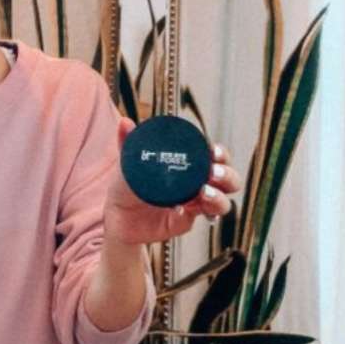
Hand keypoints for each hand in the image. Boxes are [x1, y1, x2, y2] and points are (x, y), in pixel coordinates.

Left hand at [104, 117, 242, 244]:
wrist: (117, 216)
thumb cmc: (127, 185)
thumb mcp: (128, 161)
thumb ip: (128, 141)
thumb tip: (125, 122)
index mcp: (189, 165)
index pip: (215, 156)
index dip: (221, 153)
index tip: (214, 151)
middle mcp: (198, 183)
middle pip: (228, 179)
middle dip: (228, 175)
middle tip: (214, 173)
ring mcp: (195, 204)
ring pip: (222, 202)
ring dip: (219, 197)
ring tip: (204, 192)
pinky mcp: (187, 221)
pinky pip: (202, 218)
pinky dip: (200, 213)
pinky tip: (184, 209)